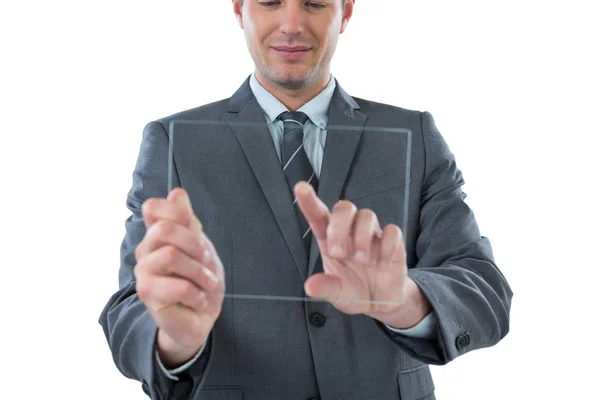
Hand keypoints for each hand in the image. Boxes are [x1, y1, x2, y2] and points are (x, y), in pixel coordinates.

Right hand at [134, 188, 224, 367]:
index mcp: (157, 236)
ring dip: (198, 271)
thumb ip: (188, 222)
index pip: (153, 208)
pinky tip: (198, 300)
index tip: (196, 230)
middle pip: (164, 229)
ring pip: (170, 255)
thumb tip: (177, 193)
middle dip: (195, 244)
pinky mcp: (148, 295)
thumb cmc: (200, 281)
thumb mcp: (202, 248)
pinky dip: (197, 293)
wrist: (200, 318)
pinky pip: (178, 285)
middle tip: (207, 262)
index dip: (177, 213)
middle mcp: (145, 251)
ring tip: (207, 284)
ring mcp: (144, 273)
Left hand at [295, 181, 407, 316]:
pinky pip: (392, 231)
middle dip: (339, 227)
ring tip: (362, 262)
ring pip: (367, 215)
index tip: (301, 187)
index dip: (309, 201)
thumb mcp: (337, 294)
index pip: (318, 215)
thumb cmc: (353, 291)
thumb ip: (325, 288)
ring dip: (362, 237)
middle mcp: (350, 232)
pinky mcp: (393, 243)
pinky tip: (382, 263)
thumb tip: (310, 287)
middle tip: (339, 253)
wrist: (381, 302)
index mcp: (330, 240)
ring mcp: (372, 235)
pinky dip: (387, 246)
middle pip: (344, 208)